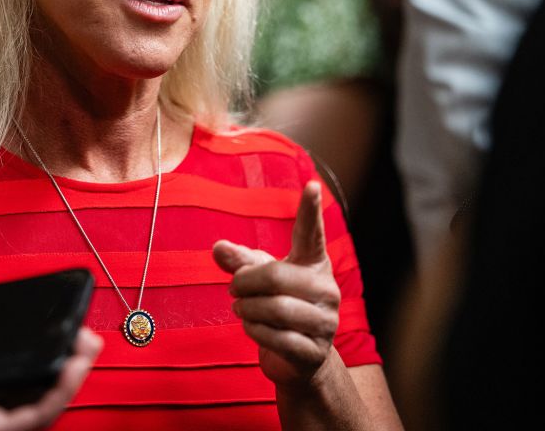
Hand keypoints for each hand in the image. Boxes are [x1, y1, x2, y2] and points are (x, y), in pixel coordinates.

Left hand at [0, 328, 101, 430]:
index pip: (7, 393)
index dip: (34, 371)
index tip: (51, 342)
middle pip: (34, 400)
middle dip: (63, 369)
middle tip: (83, 340)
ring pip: (43, 407)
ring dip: (71, 376)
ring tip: (88, 346)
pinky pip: (35, 414)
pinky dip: (59, 389)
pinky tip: (74, 366)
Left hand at [213, 181, 339, 386]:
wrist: (299, 359)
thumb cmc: (278, 306)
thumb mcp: (258, 279)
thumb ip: (239, 262)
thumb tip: (218, 247)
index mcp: (313, 264)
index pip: (311, 233)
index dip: (310, 211)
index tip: (310, 185)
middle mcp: (326, 289)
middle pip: (276, 276)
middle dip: (245, 283)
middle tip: (233, 289)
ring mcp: (326, 321)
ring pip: (276, 309)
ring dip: (247, 309)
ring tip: (241, 309)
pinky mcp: (316, 351)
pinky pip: (277, 337)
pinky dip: (254, 331)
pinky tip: (252, 327)